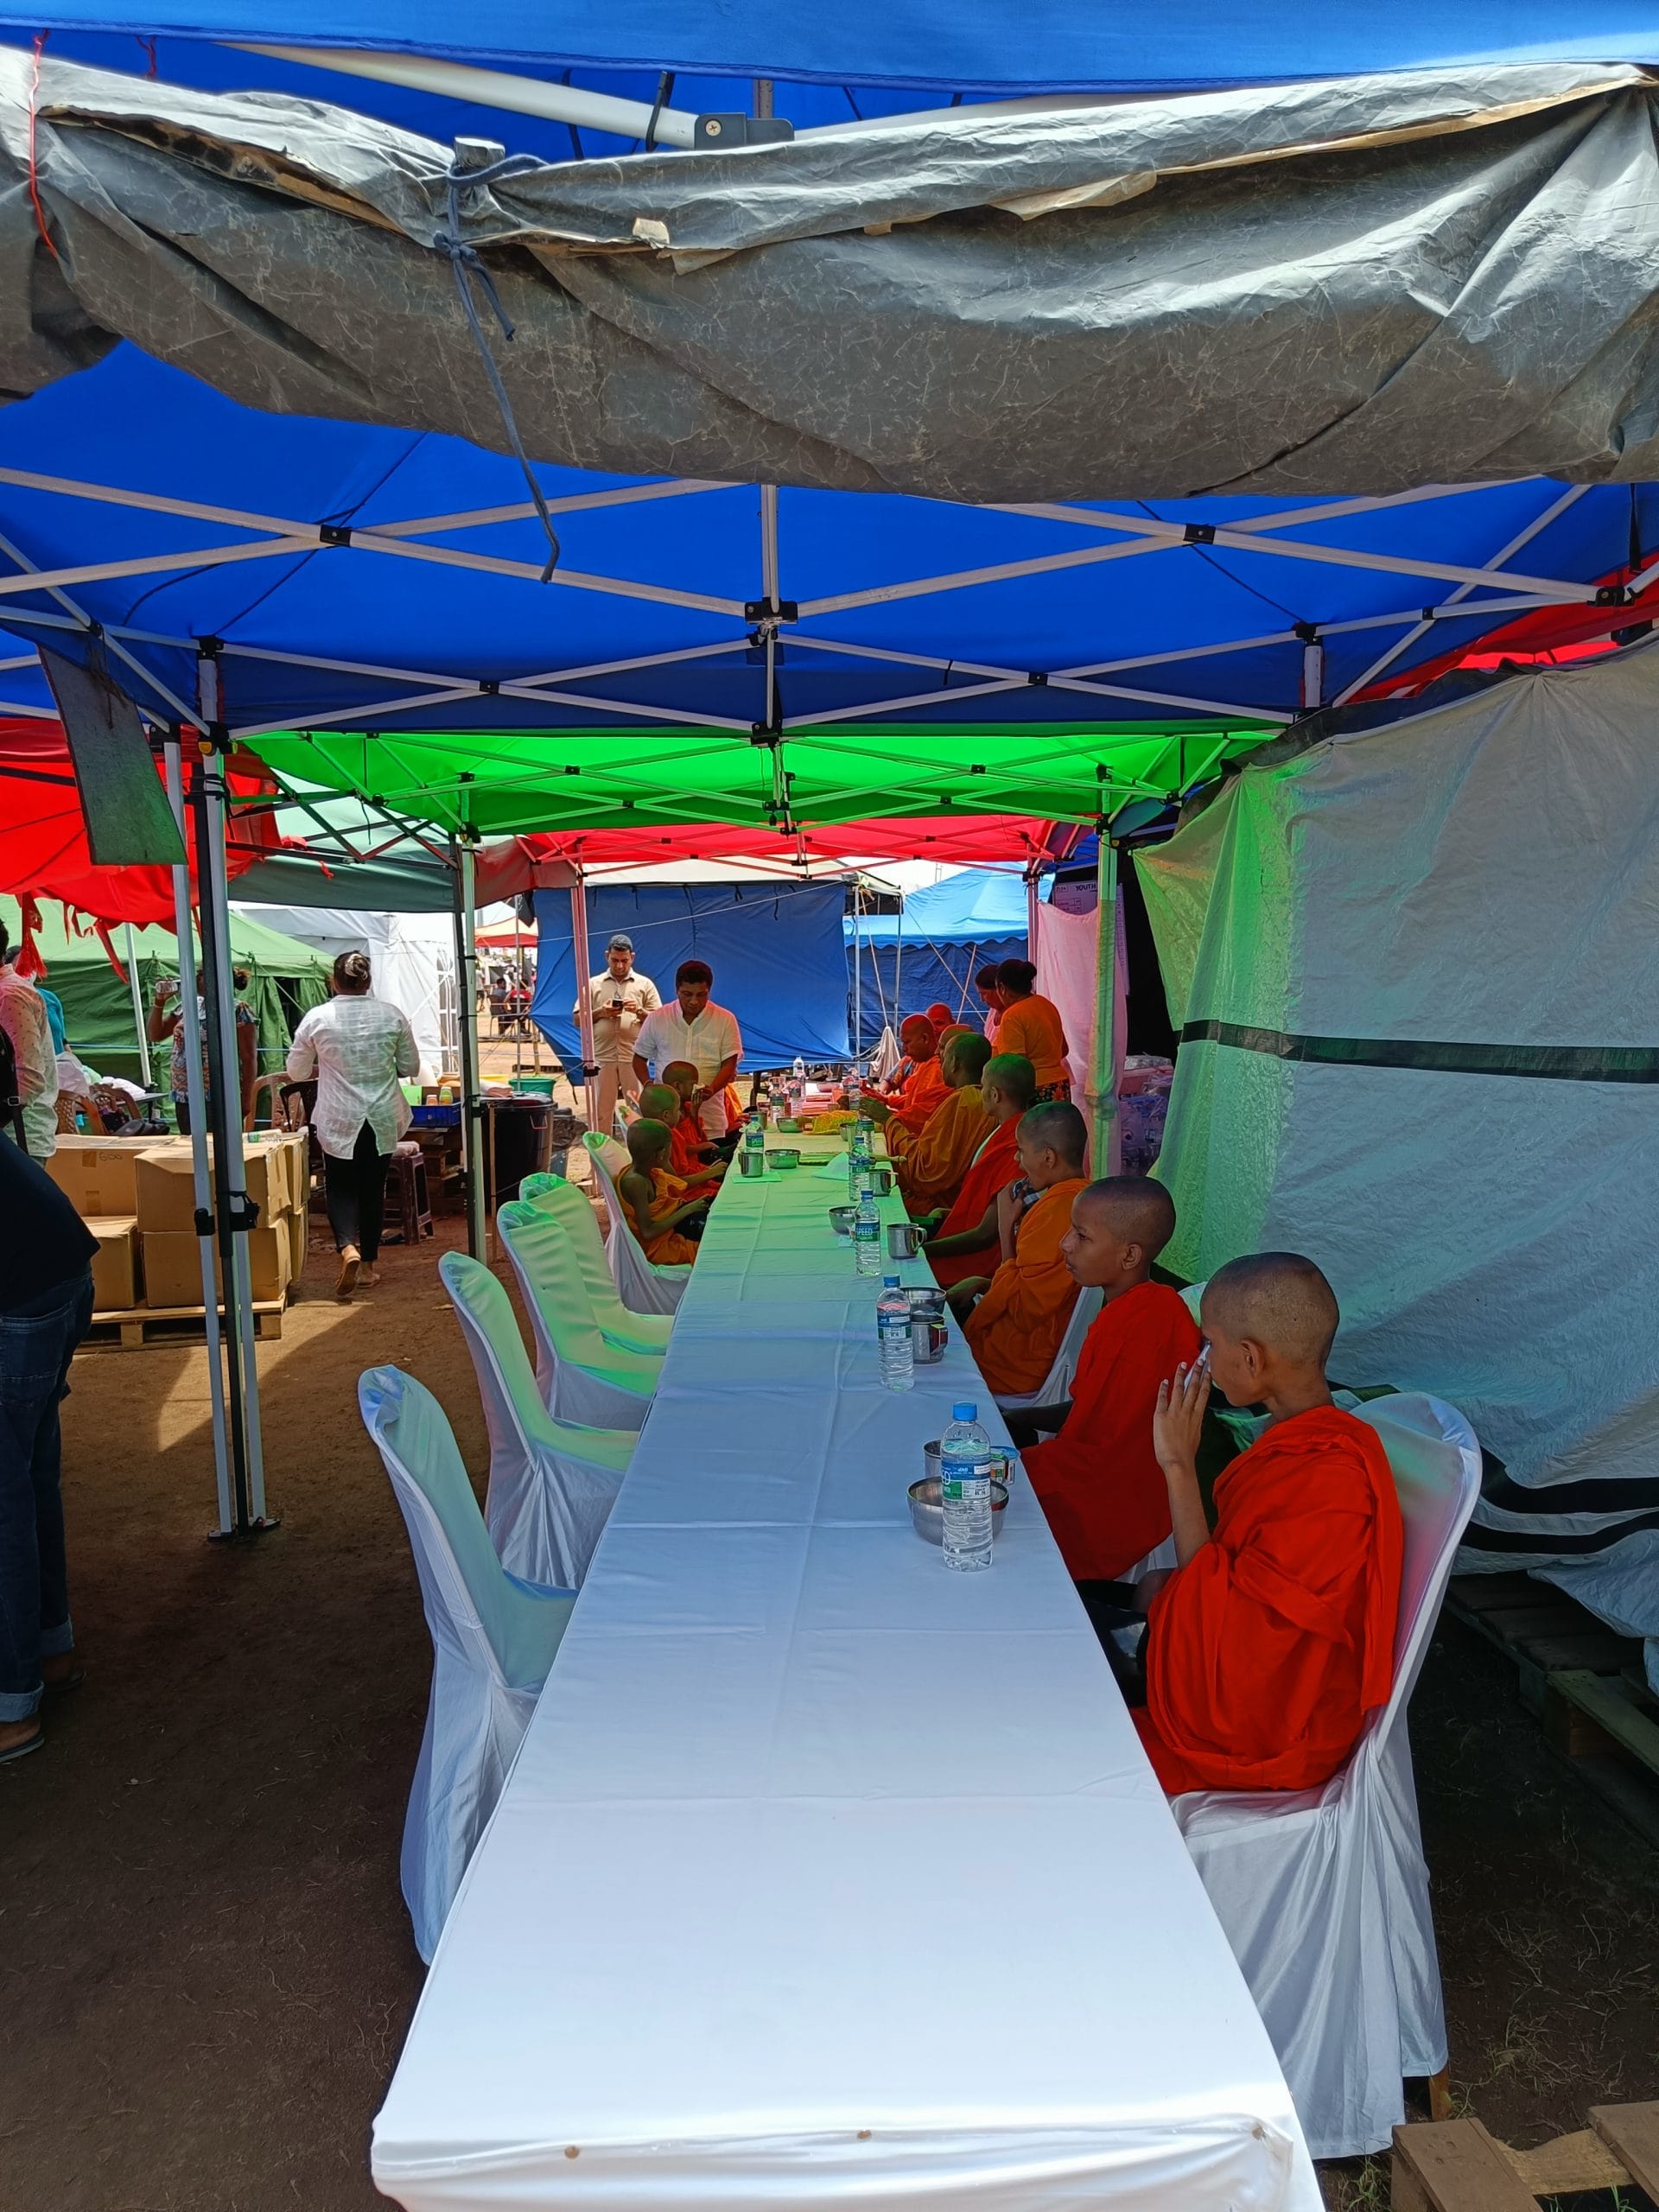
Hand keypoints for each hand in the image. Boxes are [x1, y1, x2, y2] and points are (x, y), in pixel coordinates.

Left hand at [1153, 1353, 1210, 1482]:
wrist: (1178, 1462)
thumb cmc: (1186, 1454)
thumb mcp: (1196, 1436)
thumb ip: (1195, 1424)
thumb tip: (1195, 1417)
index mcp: (1197, 1417)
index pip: (1203, 1395)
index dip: (1206, 1381)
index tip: (1209, 1370)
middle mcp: (1188, 1412)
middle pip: (1193, 1388)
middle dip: (1197, 1373)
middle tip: (1200, 1360)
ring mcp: (1175, 1412)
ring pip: (1179, 1389)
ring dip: (1181, 1376)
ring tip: (1183, 1364)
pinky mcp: (1161, 1415)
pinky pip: (1162, 1399)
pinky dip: (1163, 1389)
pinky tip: (1164, 1380)